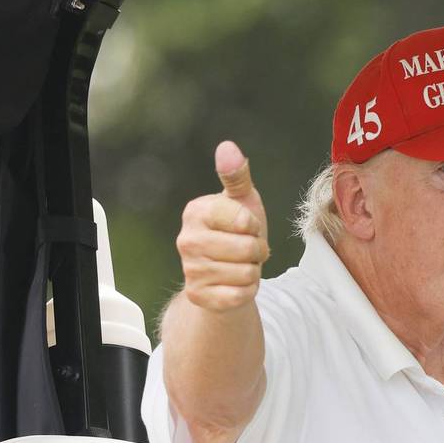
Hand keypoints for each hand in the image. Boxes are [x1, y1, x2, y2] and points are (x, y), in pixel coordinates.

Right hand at [176, 140, 269, 311]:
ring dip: (251, 272)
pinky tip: (234, 284)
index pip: (245, 220)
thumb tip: (227, 147)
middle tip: (246, 250)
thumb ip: (237, 176)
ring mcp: (189, 269)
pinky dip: (246, 291)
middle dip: (257, 251)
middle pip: (248, 248)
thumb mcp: (242, 201)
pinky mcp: (197, 295)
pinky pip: (240, 295)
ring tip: (239, 265)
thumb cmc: (236, 232)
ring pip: (246, 273)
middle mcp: (186, 239)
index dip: (254, 226)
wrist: (226, 273)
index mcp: (196, 211)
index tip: (246, 227)